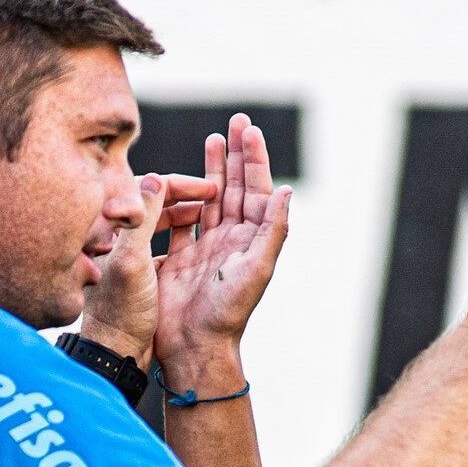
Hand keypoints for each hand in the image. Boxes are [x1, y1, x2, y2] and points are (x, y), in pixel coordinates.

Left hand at [79, 172, 218, 363]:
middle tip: (213, 194)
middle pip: (152, 200)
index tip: (209, 189)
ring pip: (157, 218)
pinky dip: (178, 231)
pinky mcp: (133, 267)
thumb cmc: (122, 311)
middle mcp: (113, 233)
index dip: (180, 185)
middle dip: (184, 194)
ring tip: (207, 213)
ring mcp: (123, 250)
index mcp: (107, 227)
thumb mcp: (133, 261)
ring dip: (183, 212)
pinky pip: (158, 237)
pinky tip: (195, 234)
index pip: (145, 188)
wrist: (116, 351)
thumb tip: (155, 178)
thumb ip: (143, 219)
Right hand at [156, 113, 292, 365]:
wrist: (194, 345)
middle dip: (237, 154)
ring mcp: (206, 247)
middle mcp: (232, 239)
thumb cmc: (229, 312)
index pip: (256, 189)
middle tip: (236, 120)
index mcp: (252, 239)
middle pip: (236, 186)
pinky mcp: (180, 256)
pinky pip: (183, 218)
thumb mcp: (257, 269)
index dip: (253, 158)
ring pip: (212, 197)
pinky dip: (183, 196)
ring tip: (213, 138)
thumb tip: (288, 190)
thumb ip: (273, 229)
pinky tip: (179, 178)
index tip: (249, 129)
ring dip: (213, 168)